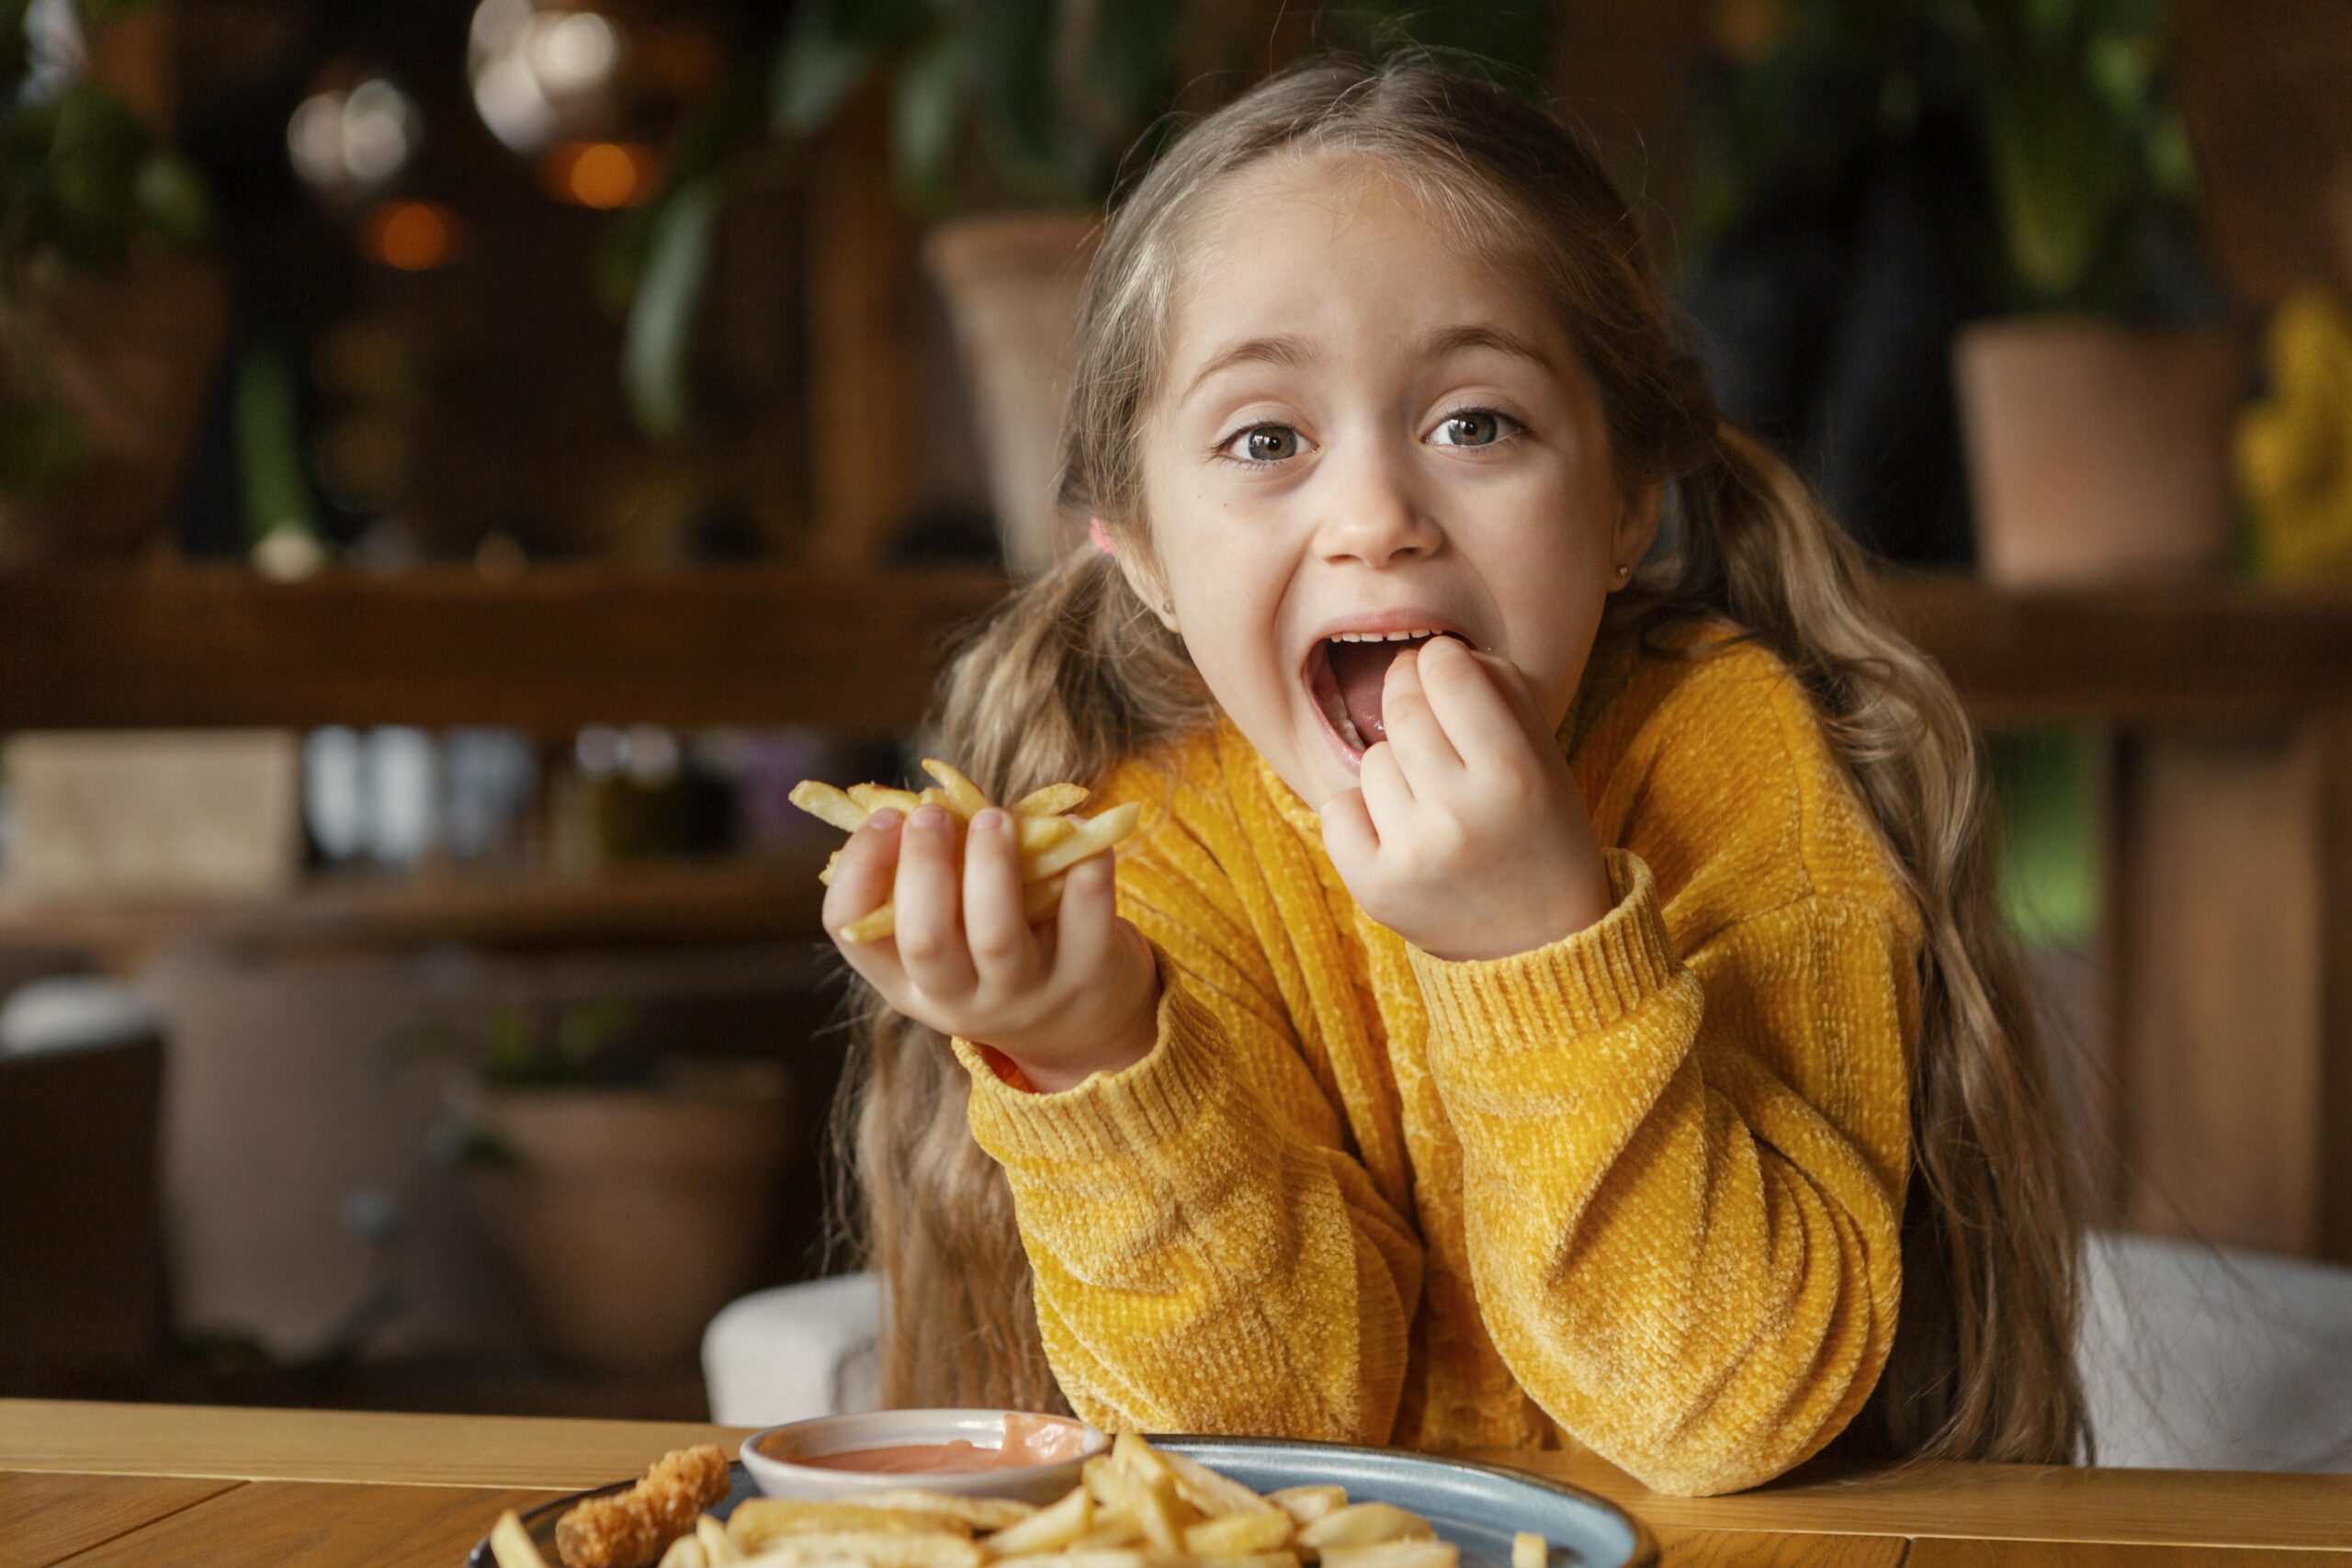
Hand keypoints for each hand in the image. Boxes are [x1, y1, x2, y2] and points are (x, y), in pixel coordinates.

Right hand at [822, 804, 1159, 1090]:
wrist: (1087, 1022)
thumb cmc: (1000, 953)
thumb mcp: (954, 934)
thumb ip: (940, 876)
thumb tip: (939, 798)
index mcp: (906, 981)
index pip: (852, 932)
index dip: (859, 868)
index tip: (885, 817)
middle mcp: (958, 1000)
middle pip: (926, 940)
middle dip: (924, 865)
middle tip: (932, 813)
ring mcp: (1025, 994)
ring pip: (996, 935)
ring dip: (991, 866)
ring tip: (994, 818)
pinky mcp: (1087, 976)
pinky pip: (1085, 917)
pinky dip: (1082, 865)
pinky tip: (1074, 828)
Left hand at [1318, 636, 1613, 960]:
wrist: (1540, 944)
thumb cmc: (1541, 833)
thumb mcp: (1546, 758)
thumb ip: (1502, 691)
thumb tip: (1435, 652)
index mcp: (1514, 773)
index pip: (1449, 671)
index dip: (1443, 661)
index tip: (1448, 674)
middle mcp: (1461, 813)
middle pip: (1402, 708)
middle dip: (1409, 697)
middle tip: (1427, 719)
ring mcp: (1413, 854)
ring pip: (1371, 759)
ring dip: (1394, 767)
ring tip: (1431, 799)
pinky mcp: (1375, 889)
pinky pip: (1337, 808)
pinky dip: (1361, 812)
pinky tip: (1399, 830)